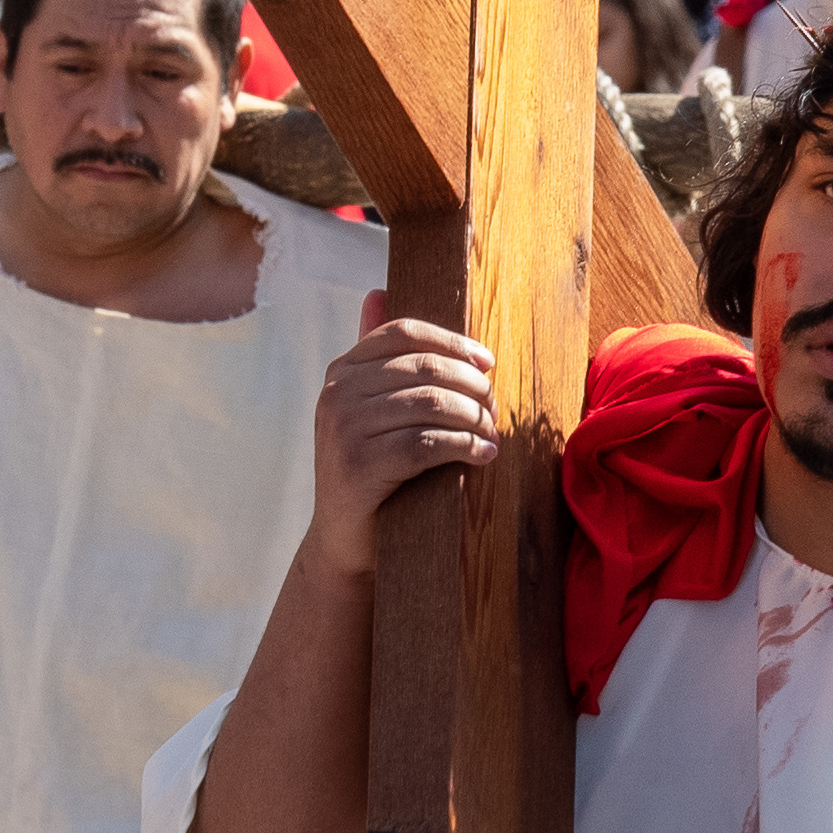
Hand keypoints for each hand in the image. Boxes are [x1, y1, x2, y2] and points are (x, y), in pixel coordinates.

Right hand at [306, 291, 497, 577]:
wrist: (346, 541)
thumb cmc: (372, 467)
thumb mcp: (370, 408)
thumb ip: (377, 357)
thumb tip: (375, 291)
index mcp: (341, 371)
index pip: (404, 333)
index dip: (453, 342)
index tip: (488, 363)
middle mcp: (336, 394)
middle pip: (424, 367)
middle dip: (471, 384)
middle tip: (496, 405)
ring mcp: (343, 429)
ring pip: (431, 404)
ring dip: (474, 416)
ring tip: (494, 430)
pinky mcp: (359, 467)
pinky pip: (427, 444)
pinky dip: (465, 446)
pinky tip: (484, 454)